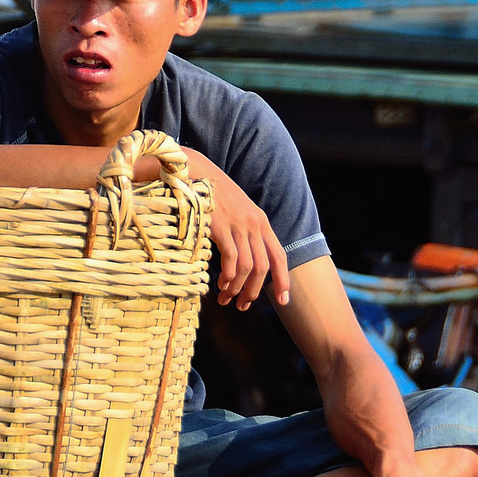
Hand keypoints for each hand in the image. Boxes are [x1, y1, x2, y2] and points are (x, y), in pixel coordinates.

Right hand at [186, 151, 289, 309]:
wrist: (194, 171)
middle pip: (264, 267)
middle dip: (255, 291)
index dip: (283, 280)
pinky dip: (228, 277)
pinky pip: (231, 260)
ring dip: (239, 289)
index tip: (283, 301)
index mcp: (260, 221)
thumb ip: (243, 231)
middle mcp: (254, 224)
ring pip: (248, 267)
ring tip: (227, 299)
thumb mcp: (235, 211)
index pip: (279, 256)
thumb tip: (242, 259)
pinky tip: (220, 284)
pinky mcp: (221, 227)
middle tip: (243, 305)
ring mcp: (238, 225)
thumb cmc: (210, 194)